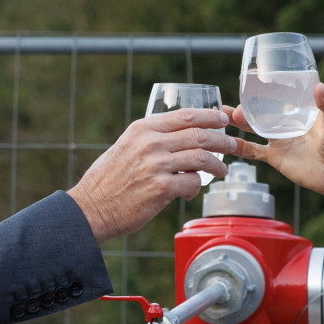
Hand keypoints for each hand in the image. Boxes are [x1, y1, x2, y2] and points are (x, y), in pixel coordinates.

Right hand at [68, 109, 240, 241]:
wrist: (91, 208)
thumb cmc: (107, 180)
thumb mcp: (125, 146)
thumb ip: (149, 139)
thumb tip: (179, 138)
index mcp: (142, 128)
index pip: (185, 116)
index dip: (209, 116)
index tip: (222, 119)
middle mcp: (150, 143)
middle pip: (199, 135)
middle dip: (222, 140)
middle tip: (231, 145)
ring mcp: (156, 165)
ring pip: (201, 158)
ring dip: (217, 165)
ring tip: (222, 170)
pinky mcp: (161, 188)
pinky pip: (193, 183)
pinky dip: (197, 187)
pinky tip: (192, 191)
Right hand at [227, 83, 323, 211]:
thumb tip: (320, 87)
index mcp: (300, 108)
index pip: (280, 92)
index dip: (265, 84)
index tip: (251, 75)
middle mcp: (287, 121)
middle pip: (261, 108)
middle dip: (246, 103)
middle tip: (232, 99)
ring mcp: (279, 138)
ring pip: (252, 127)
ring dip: (238, 121)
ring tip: (222, 115)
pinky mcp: (275, 156)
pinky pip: (253, 151)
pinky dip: (238, 147)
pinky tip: (224, 143)